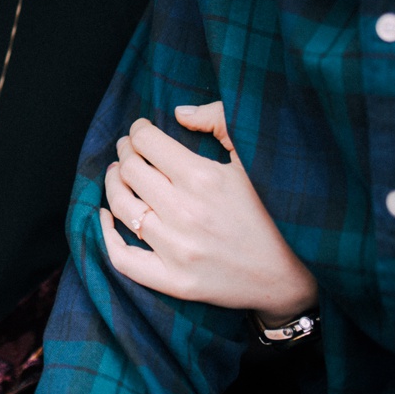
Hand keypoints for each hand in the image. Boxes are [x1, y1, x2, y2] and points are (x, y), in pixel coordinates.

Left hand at [100, 102, 317, 325]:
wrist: (289, 275)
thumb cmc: (273, 210)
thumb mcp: (254, 157)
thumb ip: (219, 121)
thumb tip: (178, 113)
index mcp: (203, 178)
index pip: (146, 142)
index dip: (139, 130)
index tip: (142, 130)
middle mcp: (185, 213)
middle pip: (129, 170)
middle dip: (125, 152)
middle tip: (129, 150)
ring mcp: (177, 250)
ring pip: (121, 206)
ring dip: (113, 183)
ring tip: (118, 174)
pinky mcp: (174, 281)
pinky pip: (122, 258)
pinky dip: (105, 234)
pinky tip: (106, 215)